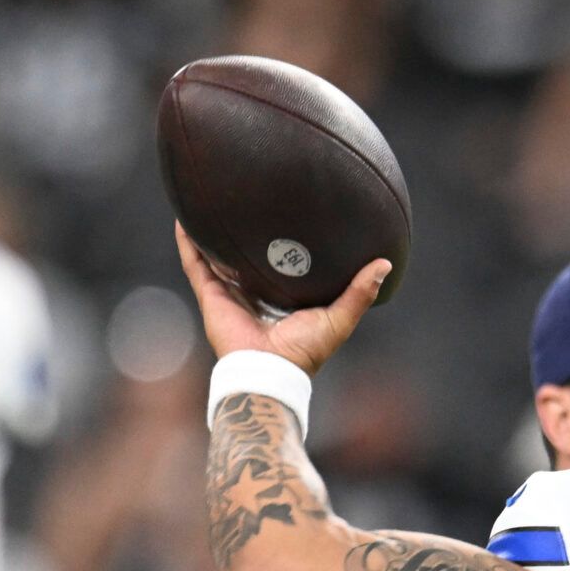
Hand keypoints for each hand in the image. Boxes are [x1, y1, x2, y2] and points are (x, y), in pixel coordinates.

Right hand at [174, 222, 389, 375]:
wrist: (270, 370)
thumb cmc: (305, 350)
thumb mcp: (340, 318)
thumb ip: (360, 292)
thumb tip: (384, 263)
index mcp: (284, 298)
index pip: (284, 266)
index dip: (286, 244)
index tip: (291, 216)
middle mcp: (256, 293)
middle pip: (249, 258)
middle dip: (247, 234)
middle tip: (250, 200)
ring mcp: (231, 293)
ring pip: (218, 257)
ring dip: (212, 232)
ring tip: (210, 201)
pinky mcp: (211, 296)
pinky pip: (195, 263)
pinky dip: (188, 242)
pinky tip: (184, 218)